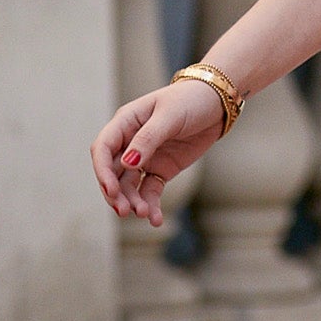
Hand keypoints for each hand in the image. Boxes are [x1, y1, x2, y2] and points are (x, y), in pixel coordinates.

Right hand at [92, 77, 228, 225]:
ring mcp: (144, 158)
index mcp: (125, 122)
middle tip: (125, 211)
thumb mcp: (169, 116)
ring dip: (133, 202)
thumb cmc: (190, 100)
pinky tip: (156, 220)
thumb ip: (148, 139)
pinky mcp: (160, 170)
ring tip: (144, 214)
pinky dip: (151, 205)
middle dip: (116, 194)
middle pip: (112, 172)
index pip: (103, 149)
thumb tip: (128, 163)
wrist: (217, 104)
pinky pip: (150, 191)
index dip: (103, 171)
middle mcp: (129, 142)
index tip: (112, 191)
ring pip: (129, 186)